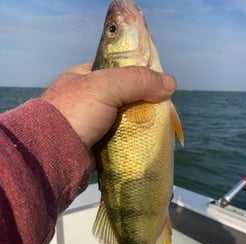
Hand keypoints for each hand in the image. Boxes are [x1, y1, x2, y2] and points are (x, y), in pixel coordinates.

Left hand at [41, 62, 175, 148]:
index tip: (156, 81)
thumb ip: (138, 80)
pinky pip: (119, 134)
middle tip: (159, 105)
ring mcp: (91, 120)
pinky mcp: (96, 140)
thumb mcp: (106, 86)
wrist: (54, 153)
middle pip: (124, 93)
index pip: (118, 67)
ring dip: (139, 120)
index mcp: (84, 75)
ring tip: (155, 123)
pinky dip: (131, 136)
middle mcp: (87, 96)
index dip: (139, 72)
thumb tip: (170, 83)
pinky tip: (143, 137)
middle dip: (142, 100)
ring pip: (123, 116)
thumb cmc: (76, 112)